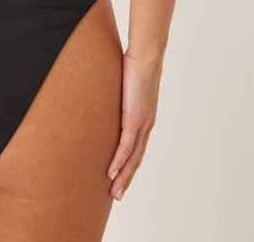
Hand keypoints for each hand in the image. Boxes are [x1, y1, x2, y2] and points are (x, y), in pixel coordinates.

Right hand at [107, 50, 161, 200]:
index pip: (138, 148)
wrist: (146, 57)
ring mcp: (141, 123)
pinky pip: (126, 145)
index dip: (130, 165)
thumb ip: (120, 94)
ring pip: (133, 158)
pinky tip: (112, 172)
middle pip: (137, 159)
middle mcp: (146, 125)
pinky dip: (119, 161)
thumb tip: (107, 92)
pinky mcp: (134, 119)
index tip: (121, 178)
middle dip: (127, 178)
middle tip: (117, 195)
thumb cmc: (135, 66)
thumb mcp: (126, 86)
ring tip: (114, 191)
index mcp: (145, 119)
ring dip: (123, 176)